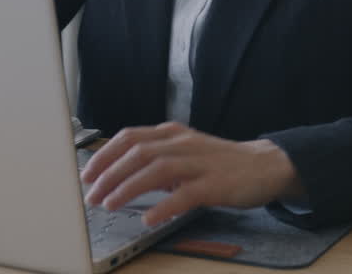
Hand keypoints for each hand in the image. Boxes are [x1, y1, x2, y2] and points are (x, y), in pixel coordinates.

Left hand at [80, 121, 302, 225]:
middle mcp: (183, 143)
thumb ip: (157, 159)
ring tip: (110, 204)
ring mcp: (199, 162)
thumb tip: (122, 175)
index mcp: (172, 133)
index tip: (87, 173)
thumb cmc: (220, 162)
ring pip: (156, 169)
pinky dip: (163, 206)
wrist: (264, 165)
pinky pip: (185, 194)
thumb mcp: (185, 152)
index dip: (105, 154)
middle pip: (138, 152)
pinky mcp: (215, 184)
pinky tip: (148, 218)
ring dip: (128, 187)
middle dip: (109, 174)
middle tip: (91, 194)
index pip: (130, 137)